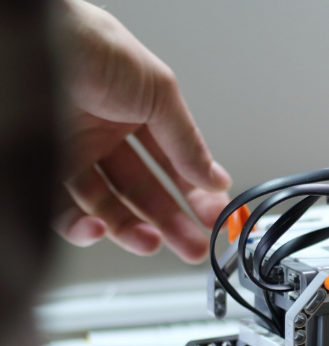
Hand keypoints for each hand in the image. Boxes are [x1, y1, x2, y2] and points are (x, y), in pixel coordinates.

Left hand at [55, 0, 230, 262]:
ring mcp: (74, 152)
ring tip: (153, 244)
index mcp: (137, 114)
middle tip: (193, 246)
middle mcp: (105, 136)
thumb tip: (212, 177)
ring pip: (108, 207)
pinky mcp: (44, 168)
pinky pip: (64, 209)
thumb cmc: (95, 47)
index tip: (213, 215)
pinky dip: (83, 227)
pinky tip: (101, 229)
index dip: (195, 192)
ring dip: (133, 231)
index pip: (173, 165)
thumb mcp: (159, 93)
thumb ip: (186, 140)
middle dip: (172, 223)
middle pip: (143, 192)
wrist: (41, 42)